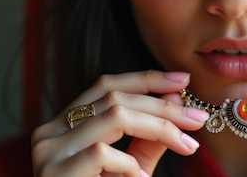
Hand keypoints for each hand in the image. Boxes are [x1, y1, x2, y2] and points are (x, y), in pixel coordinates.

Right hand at [31, 70, 208, 176]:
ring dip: (159, 127)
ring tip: (185, 144)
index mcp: (66, 124)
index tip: (182, 80)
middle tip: (197, 118)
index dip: (146, 79)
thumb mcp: (131, 167)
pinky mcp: (54, 172)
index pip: (107, 86)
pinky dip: (129, 165)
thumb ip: (149, 137)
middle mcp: (51, 131)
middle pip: (114, 97)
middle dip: (163, 106)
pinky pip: (102, 153)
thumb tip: (176, 100)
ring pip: (114, 117)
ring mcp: (49, 151)